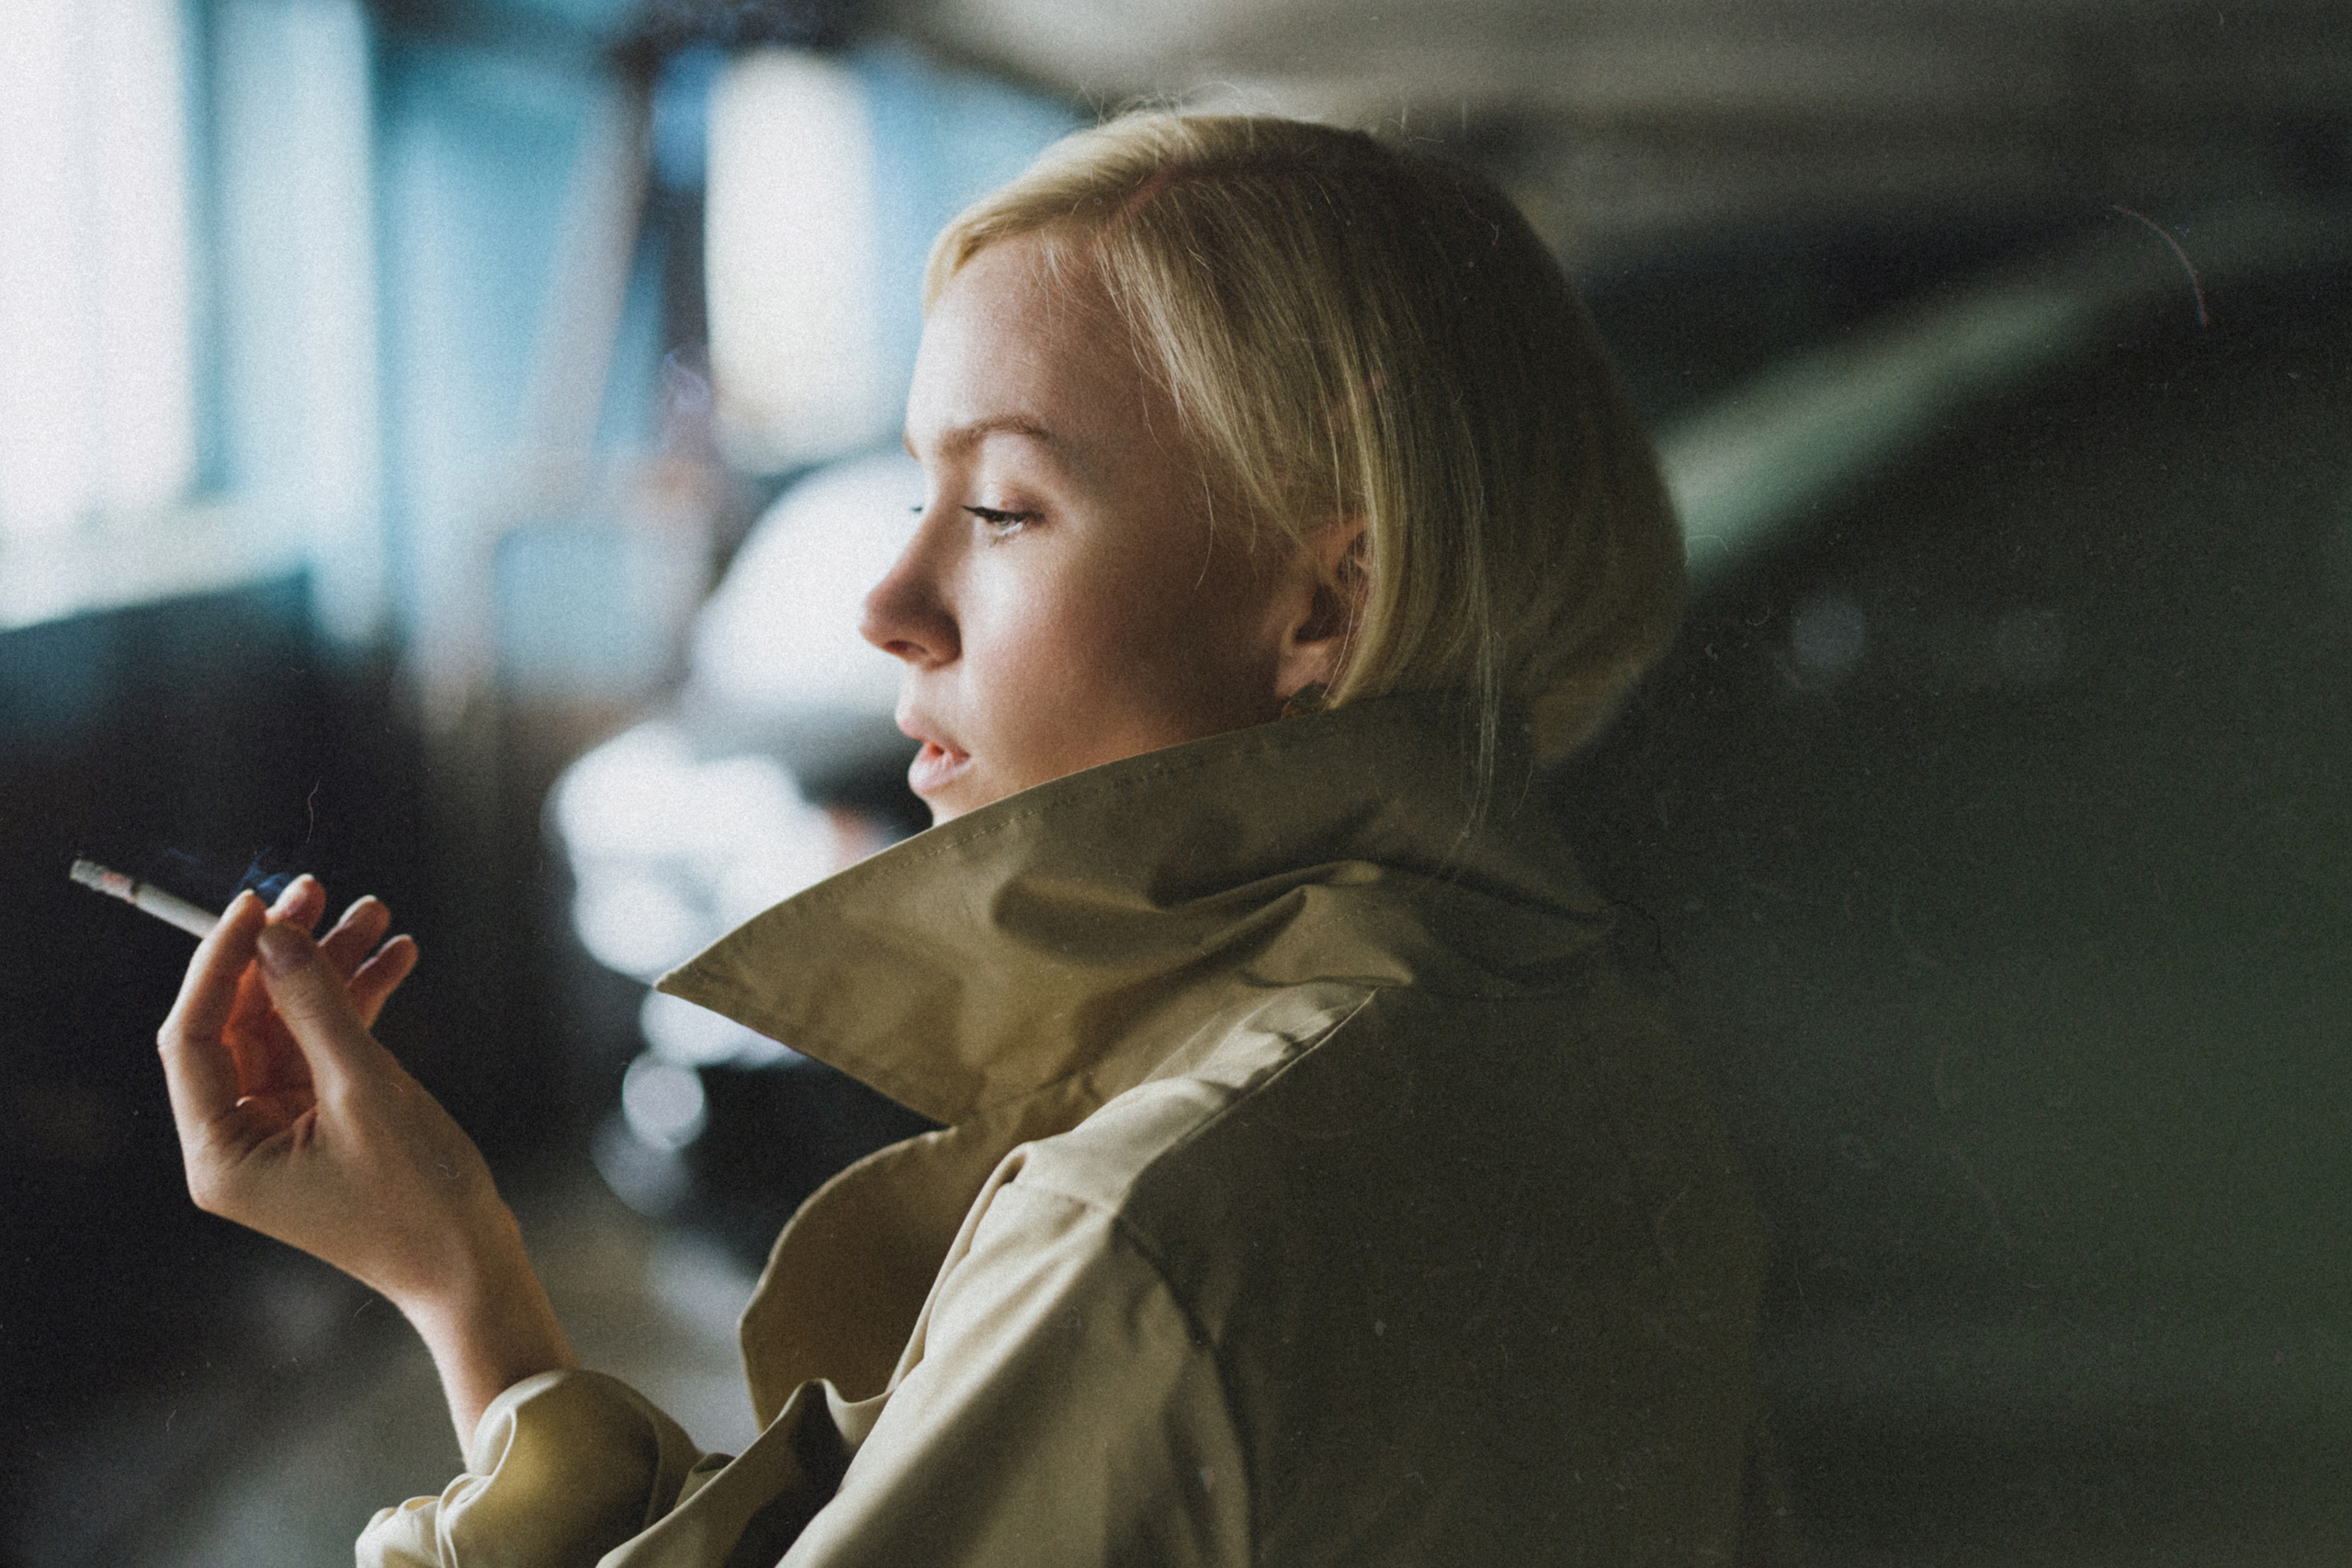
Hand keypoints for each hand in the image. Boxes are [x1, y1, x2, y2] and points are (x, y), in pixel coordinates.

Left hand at [157, 880, 574, 1442]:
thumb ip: (316, 1008)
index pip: (195, 1035)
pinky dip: (359, 1004)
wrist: (472, 1266)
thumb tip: (276, 937)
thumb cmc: (417, 1199)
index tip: (256, 906)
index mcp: (220, 1152)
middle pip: (243, 1021)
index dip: (221, 962)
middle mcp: (238, 1140)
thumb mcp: (365, 1091)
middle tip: (319, 892)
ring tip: (377, 916)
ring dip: (332, 970)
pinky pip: (328, 1047)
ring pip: (291, 1025)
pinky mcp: (326, 1122)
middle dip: (286, 955)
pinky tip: (397, 960)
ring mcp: (282, 1130)